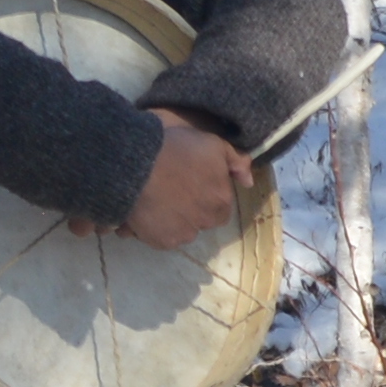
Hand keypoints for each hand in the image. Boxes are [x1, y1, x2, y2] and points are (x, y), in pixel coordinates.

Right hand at [114, 119, 254, 249]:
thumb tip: (249, 182)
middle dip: (193, 210)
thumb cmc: (176, 150)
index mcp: (221, 200)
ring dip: (175, 220)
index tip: (192, 183)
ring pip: (183, 230)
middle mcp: (206, 222)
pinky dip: (157, 228)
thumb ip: (236, 162)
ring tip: (158, 200)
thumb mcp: (212, 144)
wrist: (137, 165)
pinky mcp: (161, 242)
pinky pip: (162, 237)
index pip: (221, 206)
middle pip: (203, 220)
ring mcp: (183, 235)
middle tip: (175, 191)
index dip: (208, 195)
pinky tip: (147, 211)